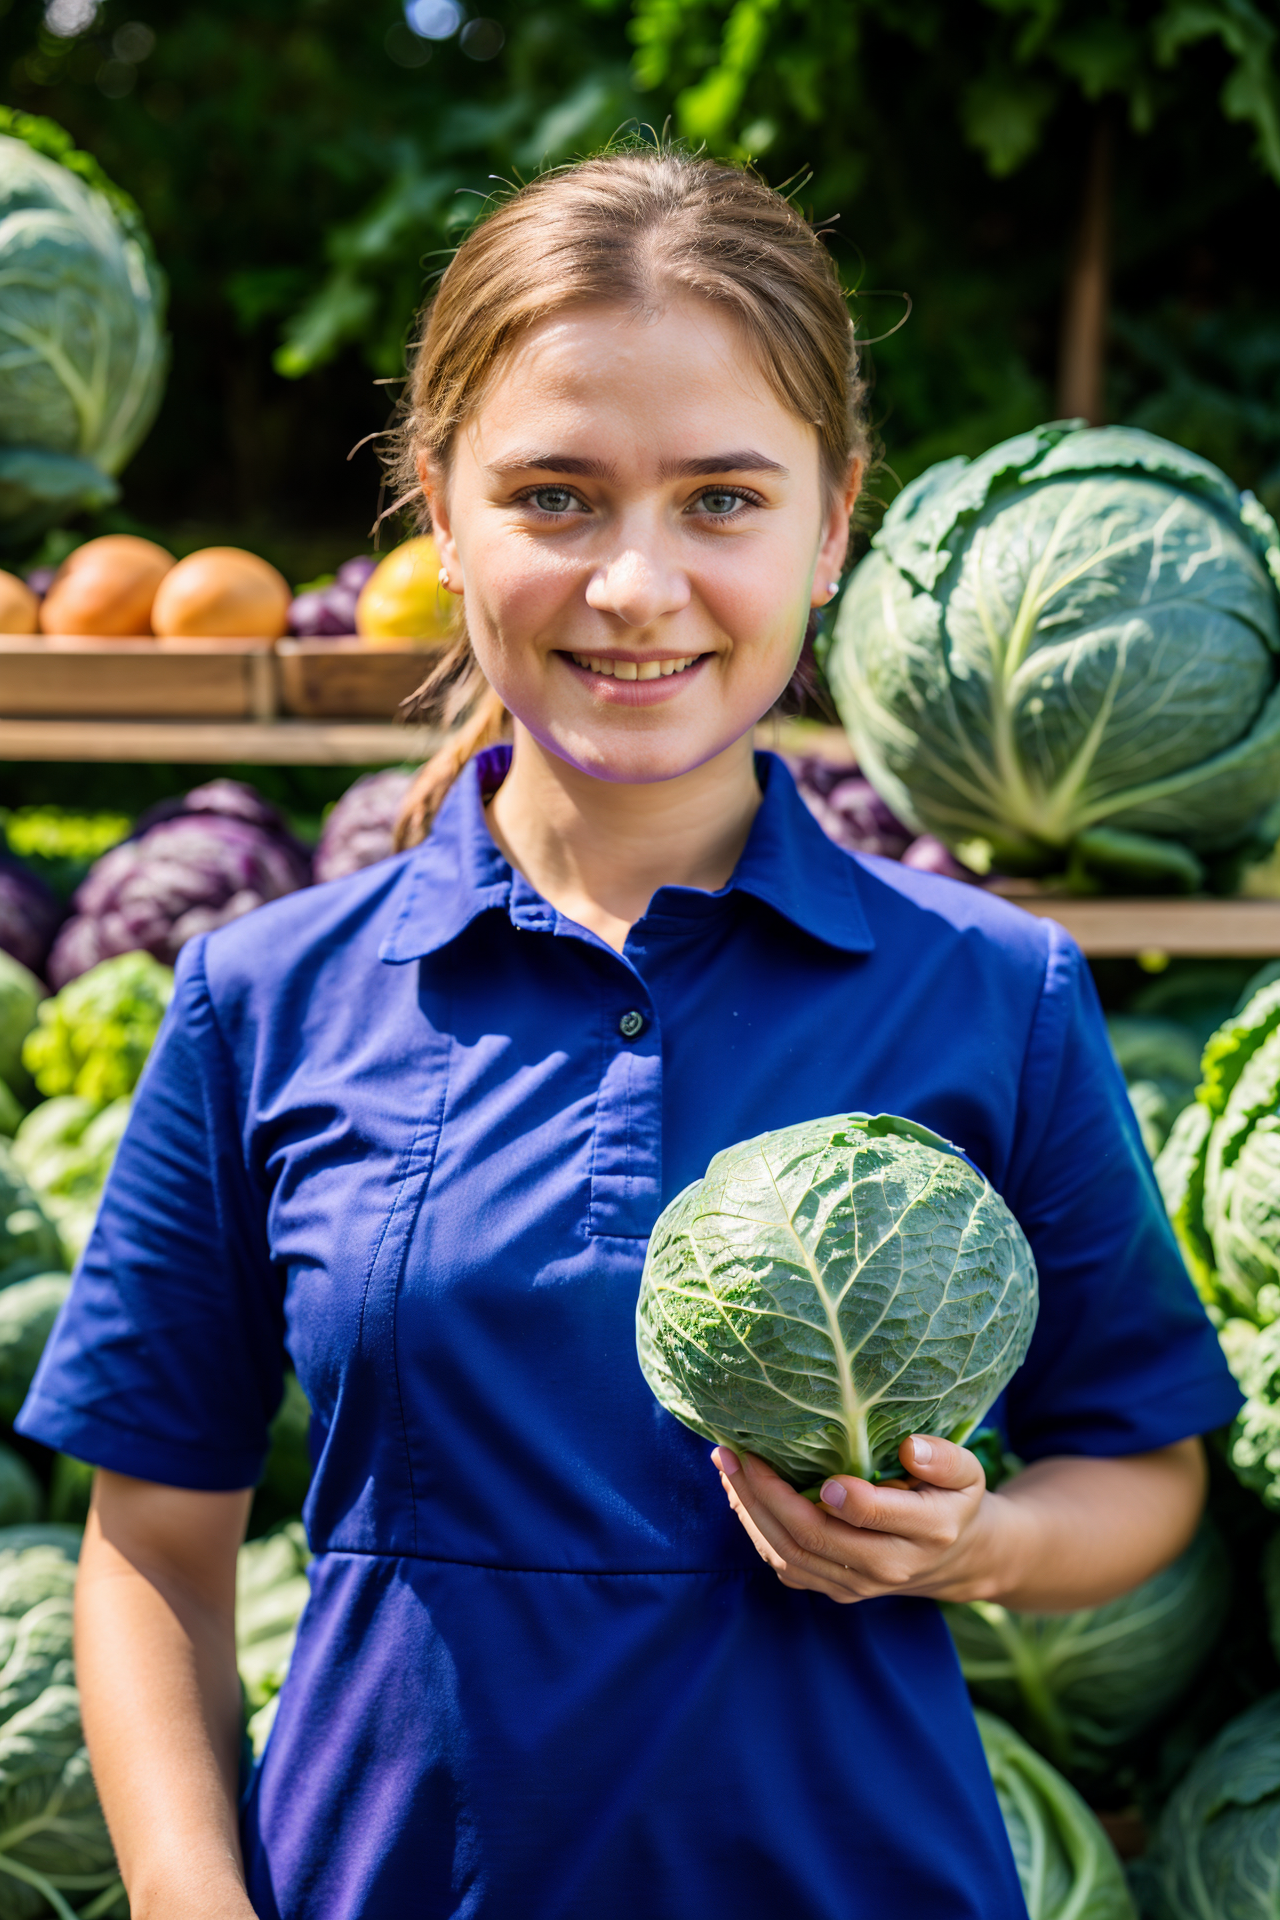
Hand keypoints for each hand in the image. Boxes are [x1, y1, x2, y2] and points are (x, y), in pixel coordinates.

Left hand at [710, 1436, 1022, 1605]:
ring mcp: (857, 1584)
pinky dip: (756, 1529)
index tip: (817, 1471)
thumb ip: (945, 1457)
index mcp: (926, 1531)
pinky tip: (739, 1492)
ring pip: (790, 1554)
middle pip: (814, 1537)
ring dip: (750, 1510)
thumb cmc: (953, 1499)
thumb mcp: (968, 1471)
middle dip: (767, 1494)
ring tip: (726, 1465)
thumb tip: (910, 1449)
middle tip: (736, 1451)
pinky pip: (786, 1565)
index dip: (842, 1498)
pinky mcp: (835, 1589)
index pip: (873, 1517)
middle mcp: (887, 1565)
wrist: (956, 1557)